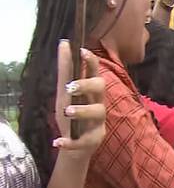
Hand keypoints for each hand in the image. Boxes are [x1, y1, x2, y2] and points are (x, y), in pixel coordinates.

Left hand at [54, 41, 105, 157]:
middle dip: (87, 86)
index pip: (95, 73)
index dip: (91, 62)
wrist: (74, 145)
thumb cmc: (73, 114)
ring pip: (97, 114)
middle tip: (70, 87)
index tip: (82, 51)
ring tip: (67, 111)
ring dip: (82, 111)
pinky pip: (83, 141)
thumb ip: (66, 70)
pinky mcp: (93, 141)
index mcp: (91, 92)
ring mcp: (98, 123)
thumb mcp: (64, 93)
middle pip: (101, 90)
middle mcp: (98, 104)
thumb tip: (64, 43)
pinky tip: (58, 141)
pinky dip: (70, 142)